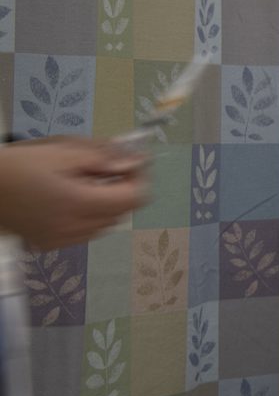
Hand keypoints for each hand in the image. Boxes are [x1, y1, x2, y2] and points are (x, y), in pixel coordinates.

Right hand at [0, 136, 148, 248]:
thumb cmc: (21, 163)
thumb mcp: (64, 151)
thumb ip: (103, 158)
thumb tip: (133, 164)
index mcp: (78, 203)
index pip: (133, 198)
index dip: (140, 178)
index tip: (134, 162)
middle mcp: (73, 228)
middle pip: (122, 212)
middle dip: (123, 188)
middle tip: (110, 167)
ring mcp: (61, 240)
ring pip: (106, 224)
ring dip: (108, 204)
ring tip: (87, 182)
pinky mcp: (49, 244)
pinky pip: (86, 232)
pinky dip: (90, 217)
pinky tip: (73, 199)